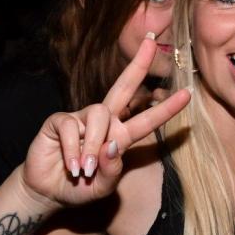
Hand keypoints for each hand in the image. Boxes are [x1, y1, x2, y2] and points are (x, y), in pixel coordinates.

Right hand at [21, 36, 190, 207]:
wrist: (48, 193)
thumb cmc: (80, 189)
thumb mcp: (103, 187)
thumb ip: (112, 170)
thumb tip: (112, 145)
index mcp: (118, 137)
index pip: (146, 120)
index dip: (166, 109)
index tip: (187, 94)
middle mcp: (102, 122)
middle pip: (123, 88)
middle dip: (138, 65)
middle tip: (153, 42)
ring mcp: (81, 119)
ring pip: (100, 114)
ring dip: (95, 144)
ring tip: (86, 169)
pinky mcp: (59, 121)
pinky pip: (72, 126)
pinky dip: (73, 150)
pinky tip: (72, 166)